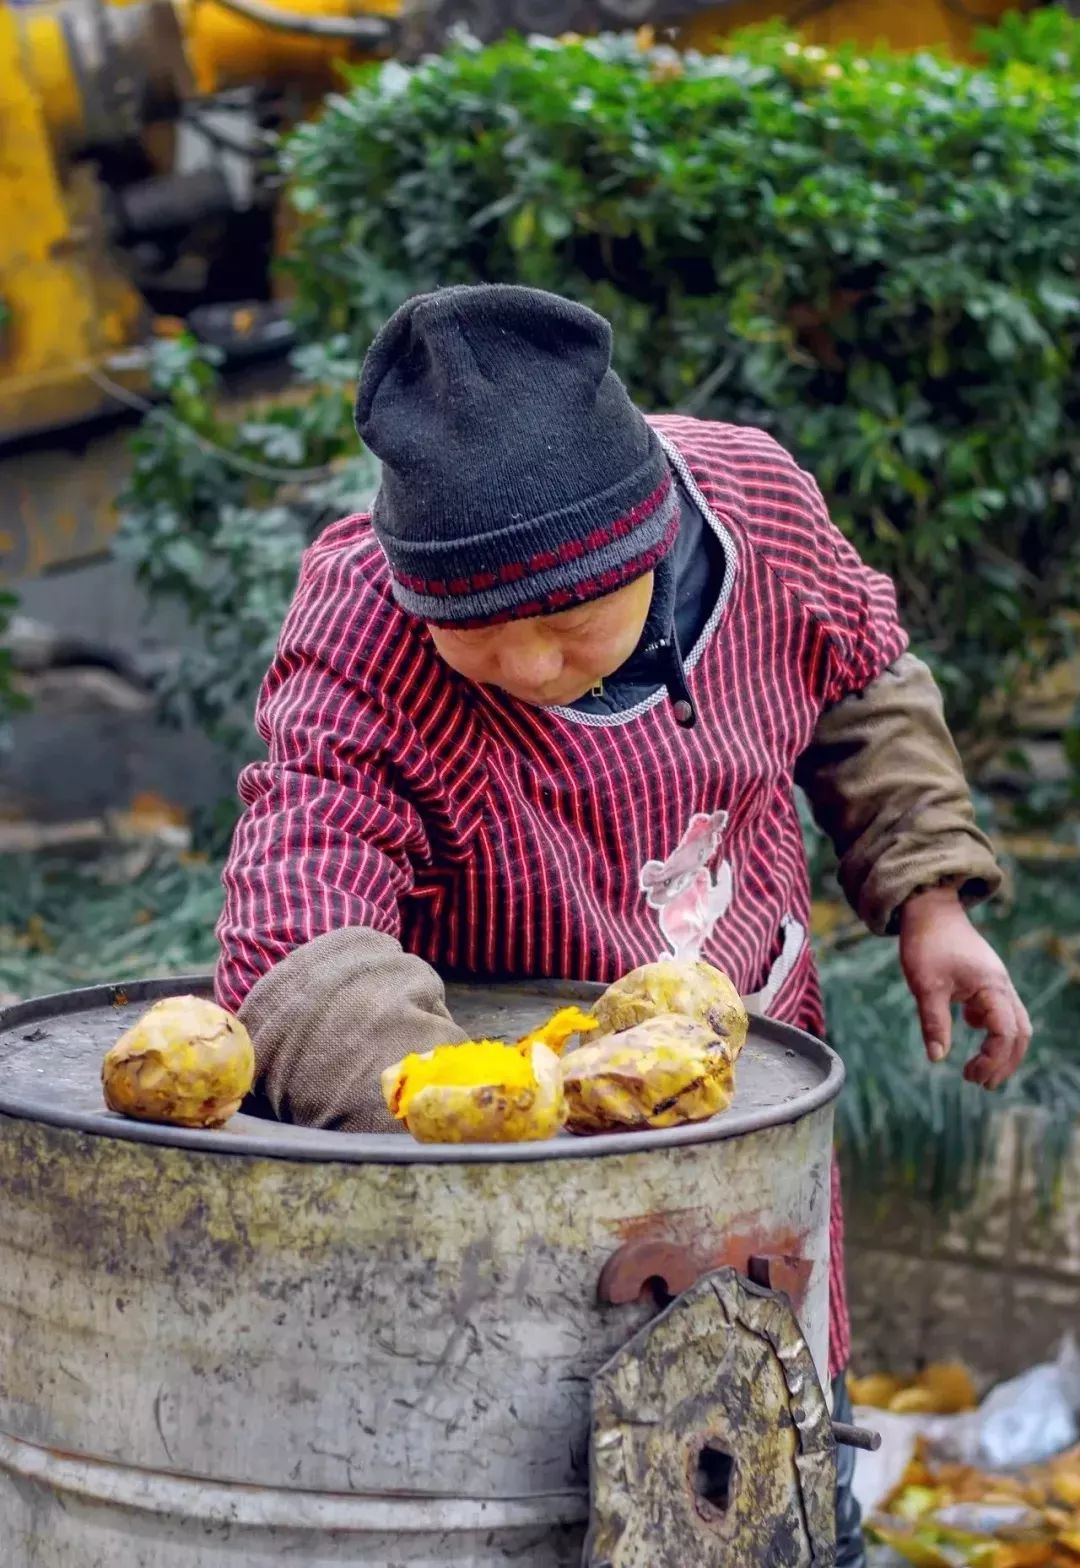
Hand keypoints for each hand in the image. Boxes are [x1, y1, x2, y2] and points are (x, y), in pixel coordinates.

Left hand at [899, 886, 1030, 1089]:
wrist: (929, 908)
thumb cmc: (926, 944)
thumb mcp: (925, 985)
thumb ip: (934, 1022)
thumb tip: (938, 1058)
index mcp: (991, 987)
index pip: (1006, 1034)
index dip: (991, 1060)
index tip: (967, 1074)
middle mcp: (1002, 986)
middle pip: (1020, 1033)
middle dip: (1005, 1062)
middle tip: (981, 1083)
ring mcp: (997, 982)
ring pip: (1014, 1022)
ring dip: (1002, 1048)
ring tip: (979, 1070)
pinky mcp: (986, 980)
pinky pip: (1000, 1010)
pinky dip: (991, 1027)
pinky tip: (966, 1025)